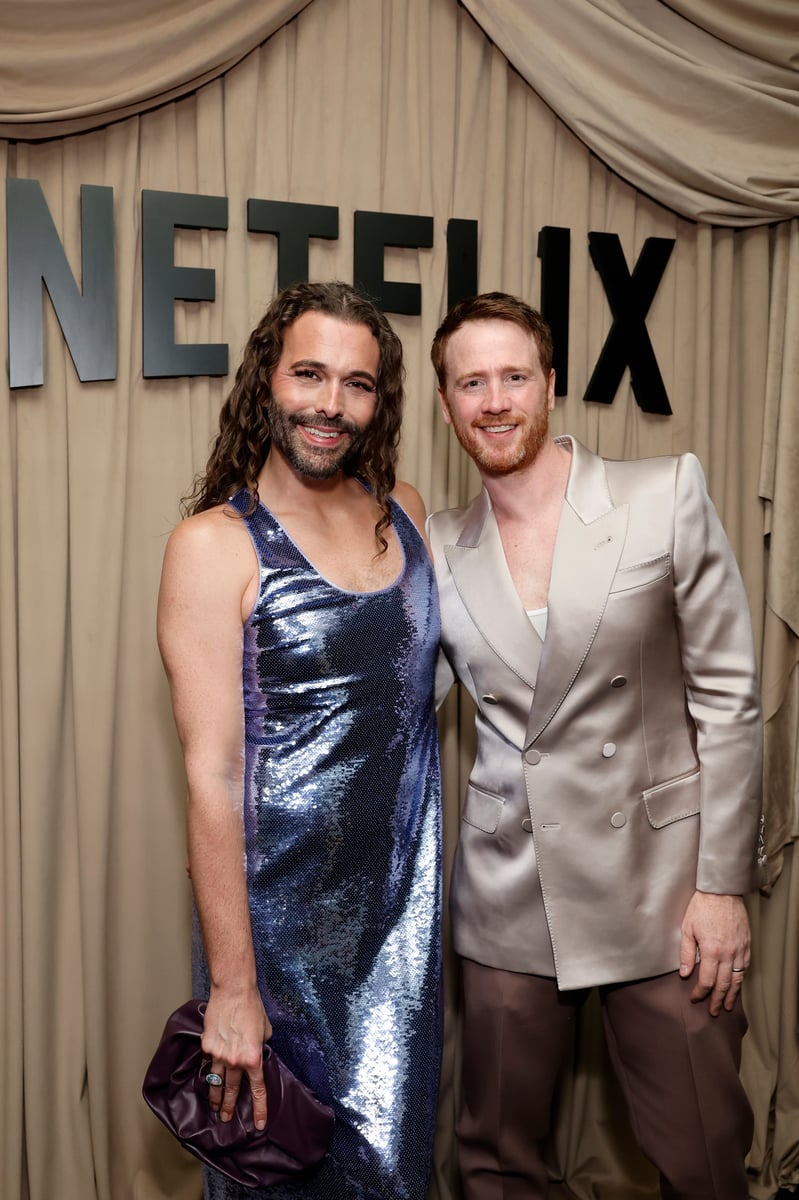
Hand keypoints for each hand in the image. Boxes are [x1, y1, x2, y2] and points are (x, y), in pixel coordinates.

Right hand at [201, 986, 272, 1128]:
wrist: (233, 991)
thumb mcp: (265, 1031)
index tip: (259, 1124)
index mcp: (253, 1058)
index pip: (257, 1090)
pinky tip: (207, 1076)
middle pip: (231, 1090)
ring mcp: (218, 1054)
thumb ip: (260, 1047)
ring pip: (216, 1081)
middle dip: (229, 1107)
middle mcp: (235, 1061)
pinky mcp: (206, 1045)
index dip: (259, 1109)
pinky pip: (208, 1062)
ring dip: (215, 1096)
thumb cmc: (252, 1007)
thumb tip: (256, 1053)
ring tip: (214, 1107)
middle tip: (226, 1118)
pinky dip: (208, 1070)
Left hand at [679, 891, 749, 1015]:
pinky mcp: (746, 944)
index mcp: (712, 951)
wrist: (722, 891)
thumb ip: (686, 953)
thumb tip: (685, 973)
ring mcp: (740, 950)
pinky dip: (741, 979)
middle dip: (718, 1000)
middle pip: (724, 985)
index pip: (707, 981)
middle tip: (714, 1012)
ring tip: (728, 1006)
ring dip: (732, 994)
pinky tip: (737, 985)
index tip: (695, 998)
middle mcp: (728, 954)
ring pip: (737, 979)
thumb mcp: (687, 928)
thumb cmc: (702, 907)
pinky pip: (745, 967)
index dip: (701, 992)